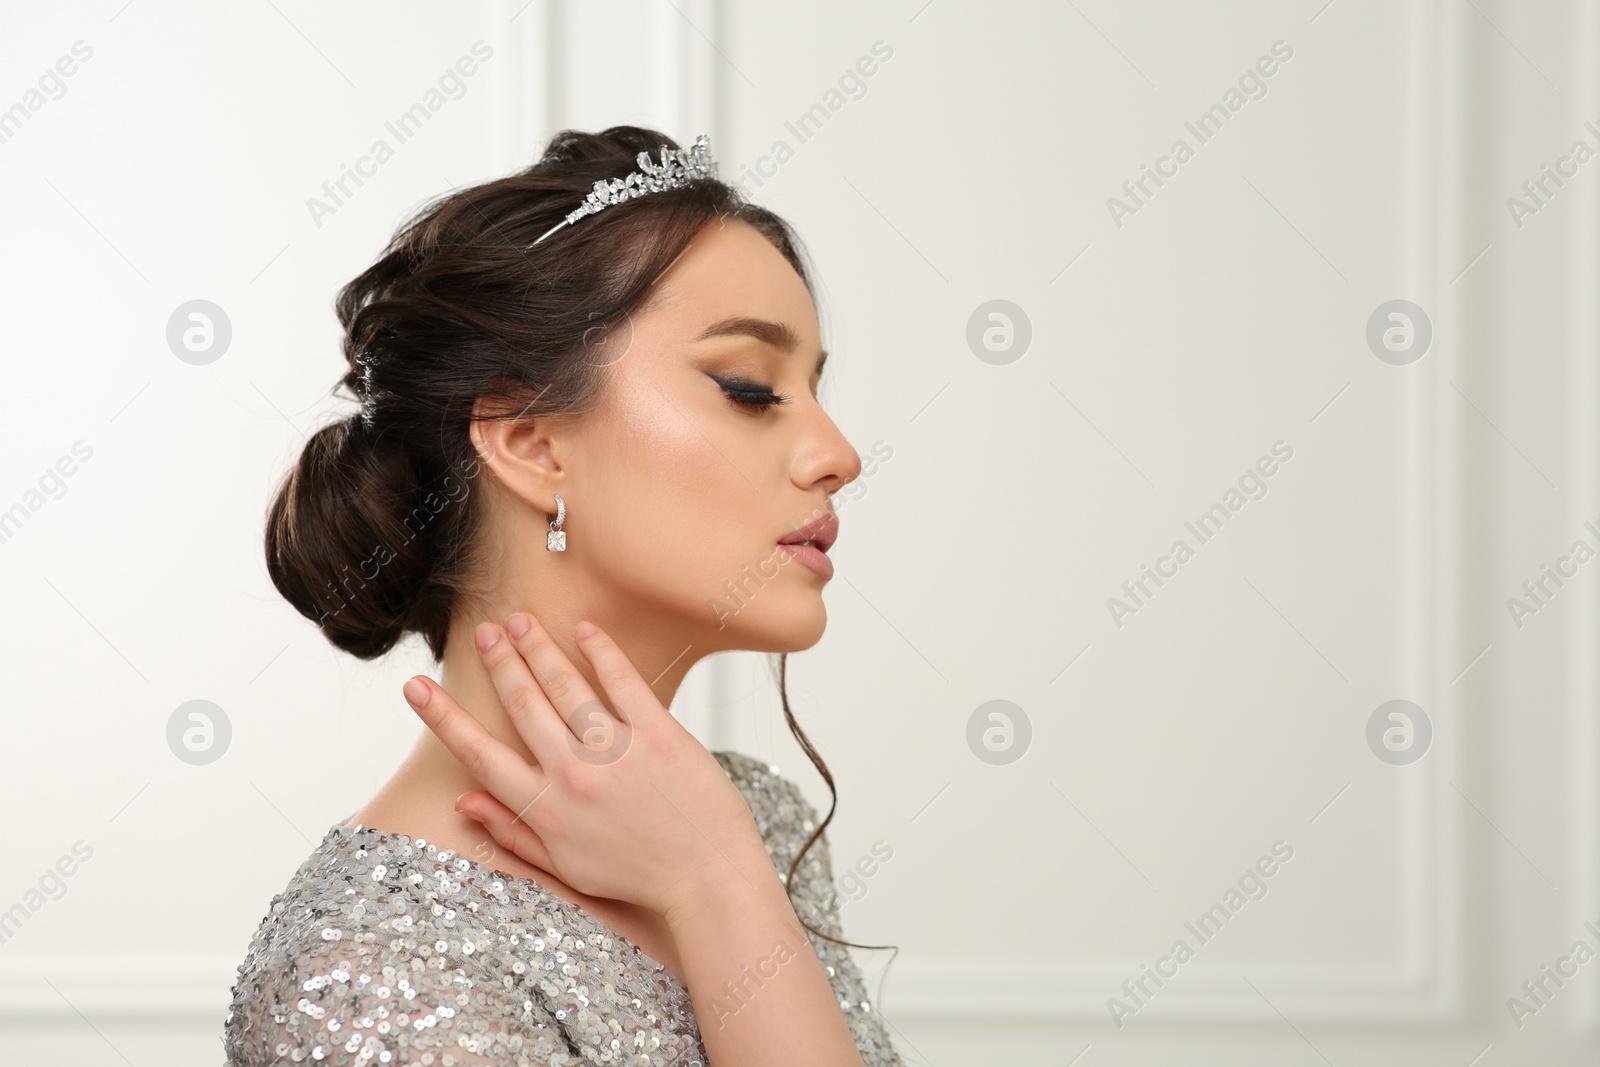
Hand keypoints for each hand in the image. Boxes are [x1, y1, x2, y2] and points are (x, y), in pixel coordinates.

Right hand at [402, 612, 770, 923]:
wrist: (708, 879)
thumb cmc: (638, 874)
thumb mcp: (566, 866)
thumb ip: (513, 832)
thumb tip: (465, 799)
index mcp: (545, 810)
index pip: (480, 754)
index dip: (443, 718)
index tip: (415, 686)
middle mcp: (573, 777)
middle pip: (523, 705)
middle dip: (499, 663)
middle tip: (484, 631)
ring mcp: (617, 753)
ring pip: (565, 687)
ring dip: (538, 649)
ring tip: (520, 622)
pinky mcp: (660, 735)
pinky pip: (624, 682)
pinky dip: (601, 651)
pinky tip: (585, 629)